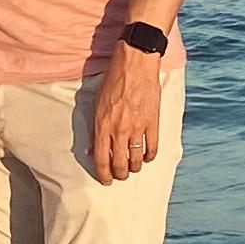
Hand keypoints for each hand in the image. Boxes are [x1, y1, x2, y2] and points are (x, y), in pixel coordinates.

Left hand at [90, 44, 162, 184]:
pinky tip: (148, 157)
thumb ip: (94, 129)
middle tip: (121, 175)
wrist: (135, 63)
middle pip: (120, 164)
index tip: (106, 180)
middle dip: (120, 174)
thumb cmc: (113, 80)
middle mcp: (119, 130)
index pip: (102, 160)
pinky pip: (153, 147)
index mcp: (102, 126)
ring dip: (135, 168)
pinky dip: (150, 156)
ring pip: (137, 159)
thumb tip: (91, 150)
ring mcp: (137, 127)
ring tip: (133, 168)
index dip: (104, 175)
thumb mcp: (96, 103)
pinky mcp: (153, 122)